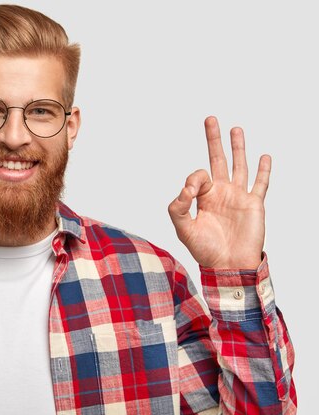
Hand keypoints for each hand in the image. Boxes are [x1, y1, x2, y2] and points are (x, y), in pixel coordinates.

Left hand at [168, 116, 269, 268]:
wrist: (228, 265)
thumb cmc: (205, 250)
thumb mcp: (183, 228)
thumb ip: (179, 207)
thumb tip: (186, 188)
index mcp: (203, 197)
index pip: (198, 175)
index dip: (193, 179)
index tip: (191, 192)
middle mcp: (221, 193)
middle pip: (217, 159)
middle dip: (213, 140)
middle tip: (210, 119)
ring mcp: (238, 197)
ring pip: (239, 166)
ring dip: (238, 147)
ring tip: (235, 129)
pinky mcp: (254, 204)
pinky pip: (260, 183)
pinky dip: (263, 170)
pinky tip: (264, 156)